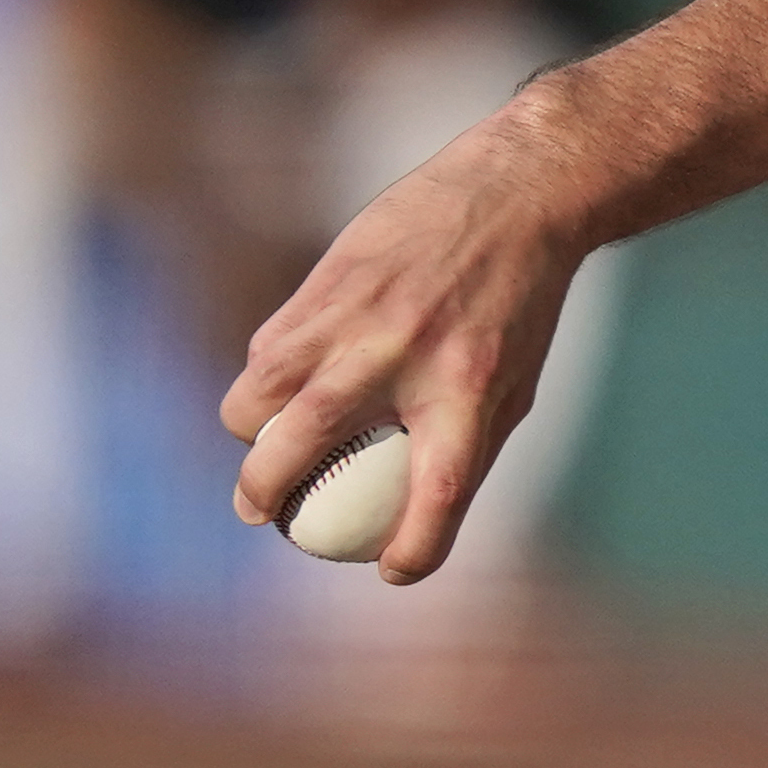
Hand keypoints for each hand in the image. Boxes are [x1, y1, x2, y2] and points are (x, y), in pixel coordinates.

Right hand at [219, 88, 597, 582]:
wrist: (515, 195)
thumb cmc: (518, 304)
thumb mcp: (515, 380)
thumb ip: (463, 449)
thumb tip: (406, 527)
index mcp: (470, 389)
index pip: (436, 494)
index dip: (414, 547)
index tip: (393, 572)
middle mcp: (404, 355)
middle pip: (299, 446)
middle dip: (263, 494)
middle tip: (260, 512)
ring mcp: (356, 315)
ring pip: (257, 395)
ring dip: (248, 434)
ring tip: (261, 446)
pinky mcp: (327, 280)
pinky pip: (270, 348)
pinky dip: (268, 377)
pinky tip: (284, 382)